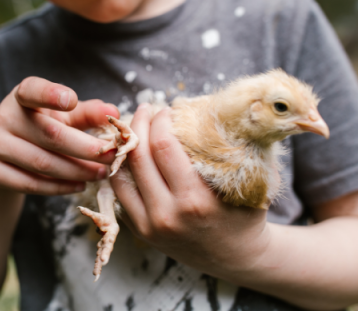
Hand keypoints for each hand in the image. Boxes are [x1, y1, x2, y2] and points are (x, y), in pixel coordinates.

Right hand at [0, 77, 119, 195]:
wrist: (10, 157)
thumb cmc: (45, 129)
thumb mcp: (66, 118)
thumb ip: (88, 114)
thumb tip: (114, 113)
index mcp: (22, 96)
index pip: (32, 90)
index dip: (50, 94)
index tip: (72, 100)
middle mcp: (3, 117)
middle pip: (50, 134)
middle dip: (86, 148)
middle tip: (111, 157)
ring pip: (43, 163)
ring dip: (78, 171)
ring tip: (102, 174)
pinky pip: (31, 184)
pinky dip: (60, 188)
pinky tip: (79, 185)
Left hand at [111, 104, 269, 277]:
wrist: (238, 259)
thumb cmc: (246, 215)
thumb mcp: (248, 182)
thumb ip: (230, 150)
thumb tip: (209, 109)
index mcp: (195, 199)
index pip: (163, 146)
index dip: (160, 120)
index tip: (166, 109)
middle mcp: (167, 214)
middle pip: (138, 156)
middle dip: (138, 125)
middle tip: (145, 109)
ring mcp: (150, 226)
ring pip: (120, 174)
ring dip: (124, 145)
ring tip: (133, 127)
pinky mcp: (141, 231)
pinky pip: (120, 193)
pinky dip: (120, 170)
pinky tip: (130, 154)